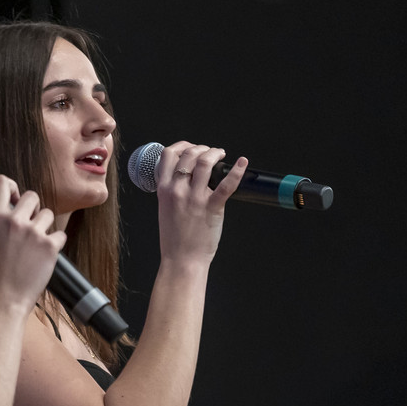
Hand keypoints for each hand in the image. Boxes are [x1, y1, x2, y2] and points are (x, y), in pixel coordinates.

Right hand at [0, 176, 65, 310]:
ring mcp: (33, 232)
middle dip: (34, 208)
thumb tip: (13, 212)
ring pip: (48, 214)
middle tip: (30, 225)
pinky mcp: (49, 245)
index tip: (14, 195)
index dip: (11, 186)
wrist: (4, 299)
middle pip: (32, 196)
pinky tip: (44, 256)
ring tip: (35, 245)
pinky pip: (60, 235)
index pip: (2, 183)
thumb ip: (1, 223)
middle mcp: (14, 221)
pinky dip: (55, 244)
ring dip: (45, 227)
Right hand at [155, 142, 246, 266]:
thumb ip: (171, 190)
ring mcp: (194, 198)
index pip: (168, 154)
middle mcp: (177, 190)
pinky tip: (242, 163)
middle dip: (202, 148)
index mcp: (163, 189)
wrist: (181, 260)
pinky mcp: (211, 208)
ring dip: (215, 153)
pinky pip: (226, 185)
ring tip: (221, 155)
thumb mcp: (164, 208)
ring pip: (205, 162)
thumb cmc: (174, 239)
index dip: (182, 145)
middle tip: (211, 153)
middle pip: (189, 154)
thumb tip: (184, 176)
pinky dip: (237, 171)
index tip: (191, 147)